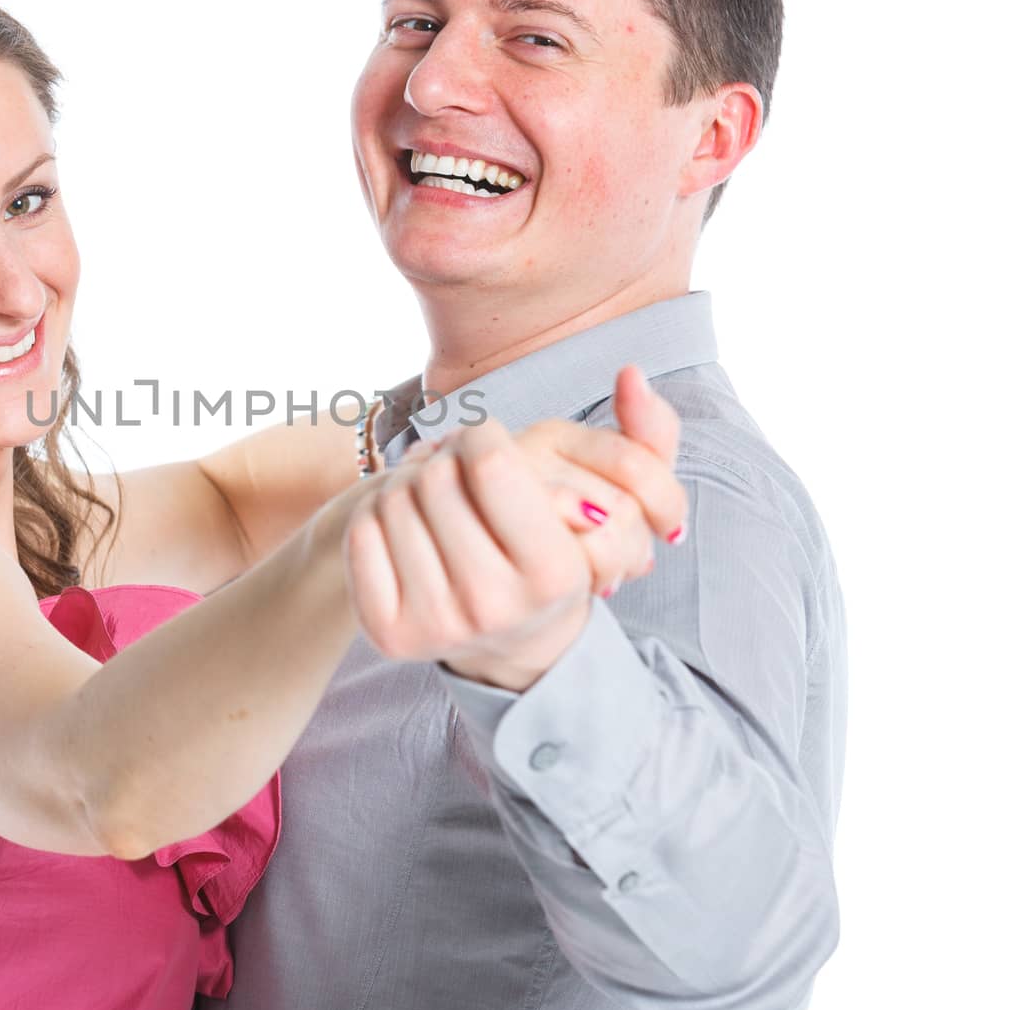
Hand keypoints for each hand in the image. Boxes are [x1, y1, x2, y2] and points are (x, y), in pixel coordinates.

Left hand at [343, 366, 685, 690]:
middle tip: (454, 468)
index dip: (480, 434)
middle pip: (436, 478)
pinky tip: (405, 527)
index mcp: (555, 573)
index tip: (484, 439)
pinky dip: (376, 514)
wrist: (505, 636)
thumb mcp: (617, 494)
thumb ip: (647, 431)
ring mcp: (437, 626)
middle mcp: (495, 607)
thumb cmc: (554, 547)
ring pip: (393, 501)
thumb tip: (631, 373)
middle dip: (443, 458)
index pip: (490, 461)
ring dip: (408, 483)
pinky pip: (362, 534)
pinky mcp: (390, 634)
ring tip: (432, 496)